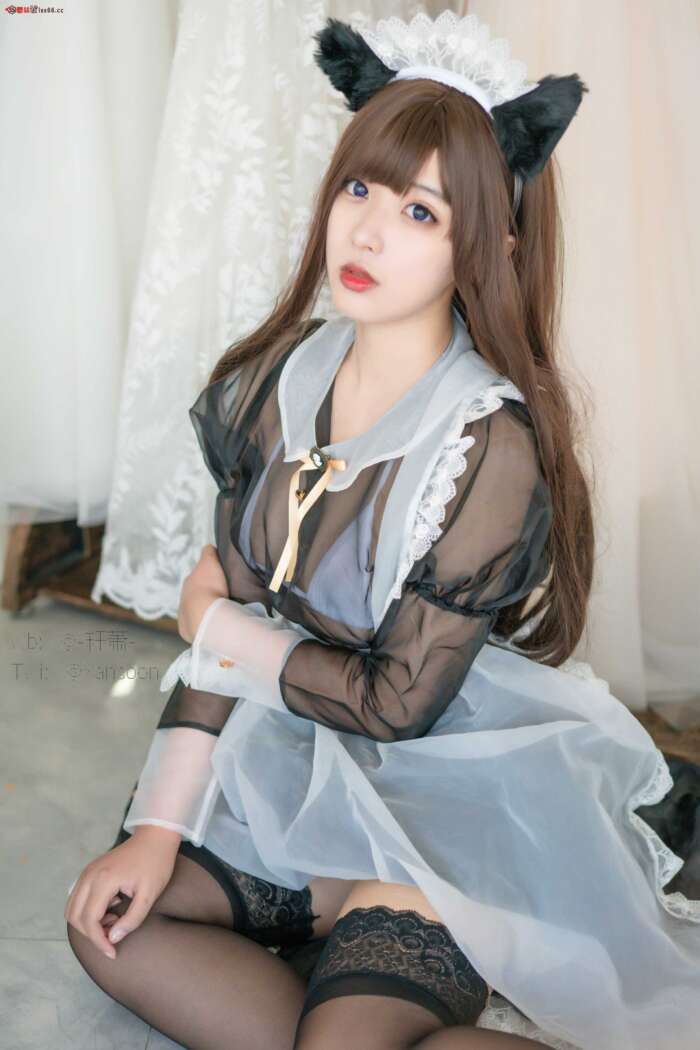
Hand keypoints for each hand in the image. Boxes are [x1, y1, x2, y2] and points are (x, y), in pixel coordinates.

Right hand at [65, 829, 179, 958]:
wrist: (154, 837)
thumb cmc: (156, 863)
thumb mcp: (150, 894)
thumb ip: (132, 919)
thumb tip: (112, 938)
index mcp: (103, 880)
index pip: (89, 920)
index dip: (99, 941)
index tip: (112, 952)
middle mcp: (89, 876)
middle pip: (75, 917)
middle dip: (92, 934)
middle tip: (114, 935)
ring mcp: (86, 872)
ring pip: (72, 908)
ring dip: (88, 923)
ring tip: (114, 921)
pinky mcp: (89, 871)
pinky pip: (77, 898)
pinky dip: (88, 911)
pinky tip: (110, 909)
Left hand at [178, 545, 228, 643]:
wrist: (205, 616)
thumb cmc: (210, 588)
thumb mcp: (210, 562)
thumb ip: (209, 552)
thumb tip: (209, 548)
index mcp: (189, 581)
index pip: (199, 575)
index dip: (210, 575)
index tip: (221, 578)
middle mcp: (183, 597)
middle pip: (197, 593)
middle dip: (208, 593)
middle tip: (224, 595)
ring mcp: (184, 614)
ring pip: (196, 609)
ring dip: (207, 608)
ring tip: (222, 610)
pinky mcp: (187, 629)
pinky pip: (197, 624)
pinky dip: (205, 622)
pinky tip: (215, 623)